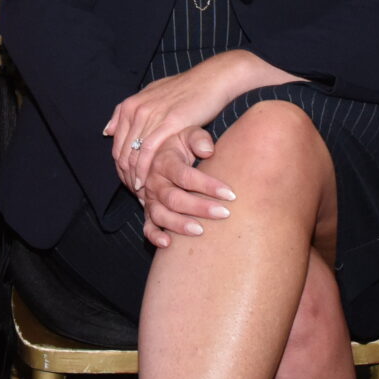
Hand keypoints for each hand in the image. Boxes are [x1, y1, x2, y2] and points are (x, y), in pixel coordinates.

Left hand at [105, 59, 240, 194]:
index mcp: (130, 105)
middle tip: (133, 192)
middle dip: (125, 174)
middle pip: (122, 151)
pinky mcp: (168, 124)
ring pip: (133, 154)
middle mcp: (136, 110)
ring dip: (133, 176)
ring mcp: (151, 116)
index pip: (116, 143)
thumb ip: (127, 112)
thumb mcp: (150, 95)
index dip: (120, 165)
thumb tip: (107, 131)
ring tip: (139, 192)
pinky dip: (144, 170)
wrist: (210, 80)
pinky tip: (146, 183)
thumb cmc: (184, 89)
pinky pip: (148, 151)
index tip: (127, 180)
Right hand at [137, 130, 230, 247]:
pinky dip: (155, 236)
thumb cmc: (181, 146)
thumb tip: (208, 150)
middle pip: (174, 198)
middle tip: (224, 213)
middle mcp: (154, 182)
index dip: (208, 185)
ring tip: (200, 230)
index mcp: (164, 162)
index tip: (231, 194)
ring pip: (161, 215)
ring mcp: (150, 198)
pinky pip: (147, 227)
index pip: (185, 176)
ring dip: (179, 225)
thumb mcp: (187, 134)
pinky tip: (168, 244)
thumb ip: (198, 139)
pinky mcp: (148, 212)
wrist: (159, 154)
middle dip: (199, 207)